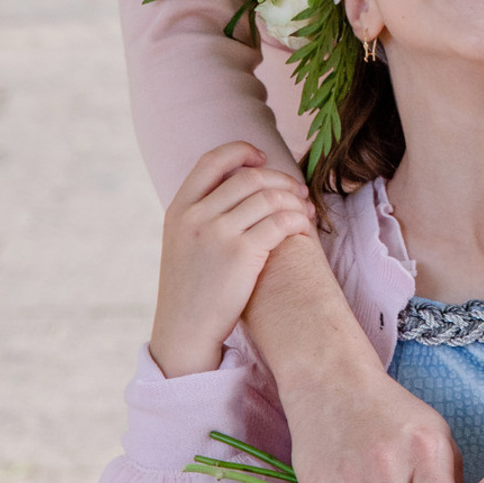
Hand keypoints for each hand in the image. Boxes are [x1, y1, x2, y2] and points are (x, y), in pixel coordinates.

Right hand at [150, 143, 316, 377]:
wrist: (185, 331)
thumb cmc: (191, 287)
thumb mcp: (182, 241)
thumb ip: (202, 211)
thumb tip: (238, 181)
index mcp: (178, 209)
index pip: (212, 160)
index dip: (241, 151)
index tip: (263, 157)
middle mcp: (195, 216)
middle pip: (249, 177)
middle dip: (281, 179)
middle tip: (298, 191)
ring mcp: (218, 234)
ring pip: (270, 197)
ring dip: (295, 201)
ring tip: (305, 212)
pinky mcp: (242, 254)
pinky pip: (281, 222)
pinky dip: (298, 220)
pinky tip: (303, 229)